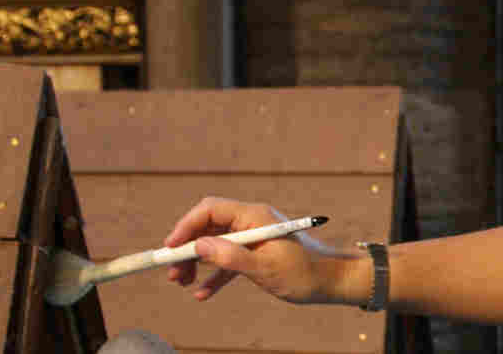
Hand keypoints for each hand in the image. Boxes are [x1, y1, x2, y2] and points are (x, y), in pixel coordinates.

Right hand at [163, 196, 352, 302]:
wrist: (331, 281)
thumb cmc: (303, 272)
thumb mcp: (264, 268)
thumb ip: (231, 257)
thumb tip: (199, 245)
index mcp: (254, 216)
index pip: (211, 210)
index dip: (187, 226)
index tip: (170, 248)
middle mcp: (252, 221)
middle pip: (209, 227)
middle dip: (188, 247)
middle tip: (172, 272)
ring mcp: (253, 236)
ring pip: (215, 244)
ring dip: (197, 262)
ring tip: (182, 282)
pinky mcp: (256, 253)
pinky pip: (229, 260)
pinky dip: (215, 274)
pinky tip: (202, 293)